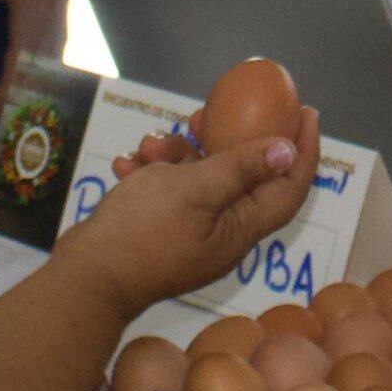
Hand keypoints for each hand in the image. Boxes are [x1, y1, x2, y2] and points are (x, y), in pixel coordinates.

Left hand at [0, 0, 67, 122]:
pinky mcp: (63, 1)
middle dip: (20, 98)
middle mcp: (51, 22)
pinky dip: (46, 63)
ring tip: (18, 97)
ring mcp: (62, 12)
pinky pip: (57, 44)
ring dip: (35, 83)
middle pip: (39, 73)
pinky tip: (37, 62)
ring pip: (52, 61)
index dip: (0, 99)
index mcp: (31, 21)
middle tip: (2, 118)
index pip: (15, 72)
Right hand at [51, 110, 314, 311]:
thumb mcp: (196, 189)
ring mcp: (190, 234)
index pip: (289, 187)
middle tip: (205, 114)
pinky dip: (150, 174)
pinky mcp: (159, 232)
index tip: (307, 112)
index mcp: (241, 230)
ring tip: (149, 144)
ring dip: (174, 155)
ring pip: (196, 180)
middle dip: (222, 140)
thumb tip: (288, 152)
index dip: (304, 149)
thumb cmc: (142, 232)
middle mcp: (222, 234)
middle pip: (240, 177)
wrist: (85, 278)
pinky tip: (126, 164)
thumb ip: (242, 168)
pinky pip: (165, 194)